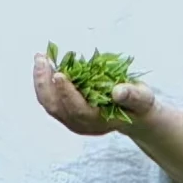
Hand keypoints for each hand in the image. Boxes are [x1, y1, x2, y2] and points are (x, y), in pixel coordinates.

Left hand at [32, 53, 155, 136]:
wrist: (134, 113)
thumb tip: (118, 91)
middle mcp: (81, 124)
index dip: (67, 93)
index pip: (78, 110)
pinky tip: (45, 63)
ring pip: (49, 103)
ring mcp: (72, 119)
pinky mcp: (67, 111)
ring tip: (40, 58)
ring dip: (41, 80)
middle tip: (41, 59)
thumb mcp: (142, 98)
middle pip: (56, 108)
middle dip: (45, 84)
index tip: (59, 74)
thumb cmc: (139, 104)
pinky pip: (50, 98)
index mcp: (99, 122)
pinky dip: (45, 81)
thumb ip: (132, 95)